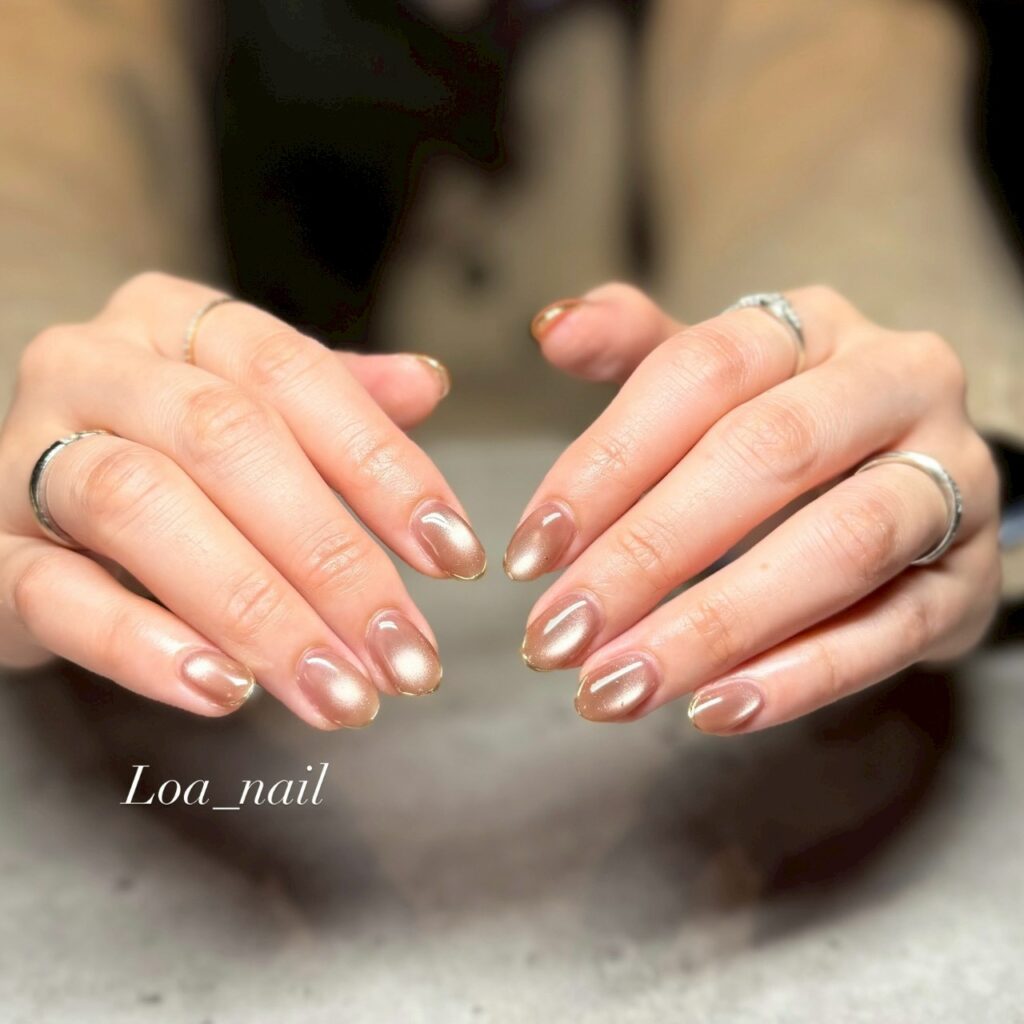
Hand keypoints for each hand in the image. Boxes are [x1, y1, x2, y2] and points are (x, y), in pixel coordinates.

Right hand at [0, 273, 485, 727]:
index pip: (295, 376)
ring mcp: (24, 452)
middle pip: (227, 442)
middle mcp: (94, 366)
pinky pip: (54, 591)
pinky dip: (144, 645)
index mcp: (174, 320)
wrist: (20, 489)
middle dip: (333, 559)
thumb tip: (429, 383)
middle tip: (406, 657)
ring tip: (339, 692)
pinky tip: (227, 692)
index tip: (455, 555)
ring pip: (142, 508)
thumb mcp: (250, 408)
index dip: (384, 467)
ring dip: (257, 612)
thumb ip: (334, 399)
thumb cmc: (167, 451)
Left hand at [508, 284, 1000, 731]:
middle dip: (647, 553)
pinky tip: (712, 709)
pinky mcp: (969, 581)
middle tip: (558, 635)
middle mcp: (896, 383)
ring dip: (715, 624)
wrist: (911, 480)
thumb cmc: (785, 430)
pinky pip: (892, 631)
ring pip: (841, 544)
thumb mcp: (715, 380)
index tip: (530, 550)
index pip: (701, 370)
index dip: (606, 461)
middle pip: (767, 453)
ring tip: (618, 686)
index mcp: (814, 325)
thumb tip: (551, 328)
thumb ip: (636, 353)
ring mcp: (951, 480)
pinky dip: (799, 676)